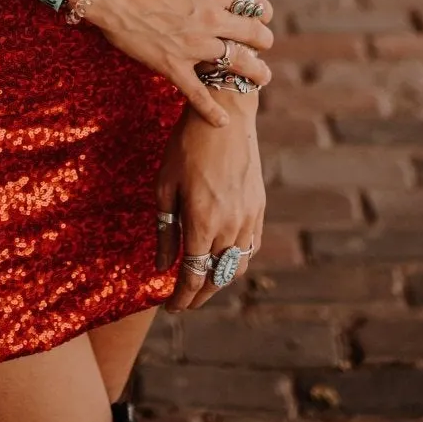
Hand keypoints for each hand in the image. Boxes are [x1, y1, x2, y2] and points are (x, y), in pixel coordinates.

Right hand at [84, 0, 273, 125]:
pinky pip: (198, 93)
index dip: (262, 11)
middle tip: (264, 44)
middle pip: (253, 35)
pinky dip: (211, 110)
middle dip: (264, 41)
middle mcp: (211, 20)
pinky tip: (223, 121)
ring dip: (255, 72)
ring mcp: (193, 46)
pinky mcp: (172, 65)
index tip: (262, 15)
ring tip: (262, 78)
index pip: (253, 4)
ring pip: (236, 64)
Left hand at [155, 101, 264, 310]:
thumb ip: (166, 230)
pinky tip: (223, 259)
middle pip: (216, 277)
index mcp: (203, 222)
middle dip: (199, 295)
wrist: (225, 115)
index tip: (170, 306)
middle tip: (184, 301)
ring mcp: (249, 218)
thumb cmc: (186, 146)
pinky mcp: (259, 208)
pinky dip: (237, 261)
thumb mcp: (165, 186)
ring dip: (219, 281)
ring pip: (236, 267)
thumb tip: (163, 267)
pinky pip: (251, 247)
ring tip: (201, 281)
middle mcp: (230, 226)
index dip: (181, 297)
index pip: (193, 276)